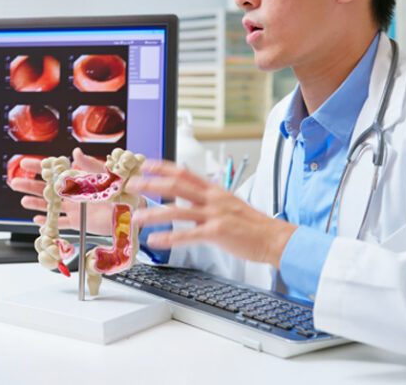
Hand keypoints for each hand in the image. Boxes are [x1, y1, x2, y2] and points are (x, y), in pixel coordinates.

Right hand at [9, 147, 117, 235]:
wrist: (132, 211)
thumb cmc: (121, 190)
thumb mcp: (105, 175)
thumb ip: (90, 165)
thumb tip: (76, 152)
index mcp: (78, 180)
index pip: (54, 172)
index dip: (39, 167)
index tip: (24, 163)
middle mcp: (73, 194)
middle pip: (47, 189)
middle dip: (30, 185)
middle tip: (15, 182)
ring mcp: (75, 208)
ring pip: (50, 206)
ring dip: (36, 203)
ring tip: (22, 200)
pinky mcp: (79, 223)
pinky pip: (60, 223)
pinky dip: (49, 222)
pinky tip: (38, 220)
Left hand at [132, 159, 295, 267]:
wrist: (274, 237)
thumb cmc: (251, 224)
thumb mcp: (228, 203)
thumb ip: (208, 198)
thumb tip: (189, 196)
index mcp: (213, 189)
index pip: (183, 171)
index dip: (162, 166)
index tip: (144, 164)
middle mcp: (212, 198)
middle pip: (176, 185)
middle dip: (151, 184)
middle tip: (132, 185)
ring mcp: (214, 214)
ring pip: (177, 210)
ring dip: (153, 214)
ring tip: (136, 219)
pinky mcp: (217, 232)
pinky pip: (188, 234)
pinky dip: (169, 237)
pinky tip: (156, 240)